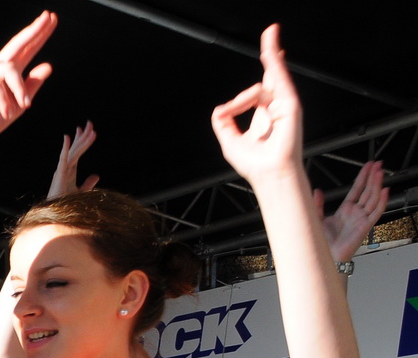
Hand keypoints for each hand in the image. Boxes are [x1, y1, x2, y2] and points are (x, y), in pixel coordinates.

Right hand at [0, 12, 55, 145]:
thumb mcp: (19, 104)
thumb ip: (32, 85)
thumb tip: (48, 65)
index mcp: (9, 72)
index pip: (27, 49)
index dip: (39, 35)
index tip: (52, 19)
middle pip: (18, 44)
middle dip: (34, 31)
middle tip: (48, 16)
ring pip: (10, 69)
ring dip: (20, 89)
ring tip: (25, 106)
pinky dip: (4, 99)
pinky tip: (7, 112)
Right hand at [48, 121, 99, 197]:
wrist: (57, 213)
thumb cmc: (66, 203)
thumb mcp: (81, 191)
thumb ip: (88, 183)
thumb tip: (97, 175)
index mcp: (70, 170)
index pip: (78, 151)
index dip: (82, 141)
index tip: (87, 130)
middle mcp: (65, 167)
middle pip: (76, 148)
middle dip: (83, 135)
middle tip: (90, 123)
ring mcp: (62, 170)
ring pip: (73, 151)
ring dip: (80, 140)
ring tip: (86, 128)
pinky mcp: (60, 174)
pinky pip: (64, 158)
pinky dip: (66, 148)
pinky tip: (68, 138)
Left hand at [211, 26, 303, 185]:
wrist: (267, 174)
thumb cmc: (254, 163)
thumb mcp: (229, 140)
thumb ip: (222, 122)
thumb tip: (219, 108)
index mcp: (263, 113)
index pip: (264, 85)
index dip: (266, 67)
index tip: (270, 49)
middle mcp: (276, 106)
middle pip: (274, 72)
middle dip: (271, 51)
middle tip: (271, 30)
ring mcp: (284, 105)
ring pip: (263, 84)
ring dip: (243, 97)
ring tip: (233, 110)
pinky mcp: (291, 105)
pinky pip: (279, 83)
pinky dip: (271, 71)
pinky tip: (272, 53)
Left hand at [316, 160, 387, 263]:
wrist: (324, 256)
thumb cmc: (322, 242)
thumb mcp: (316, 218)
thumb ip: (317, 204)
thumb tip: (317, 191)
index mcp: (345, 210)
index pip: (357, 189)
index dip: (363, 177)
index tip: (368, 166)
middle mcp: (355, 213)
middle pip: (368, 191)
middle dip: (373, 177)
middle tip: (378, 164)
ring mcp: (362, 219)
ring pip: (373, 198)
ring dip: (377, 185)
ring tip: (380, 173)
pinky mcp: (365, 226)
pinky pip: (377, 212)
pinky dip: (382, 201)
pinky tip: (385, 191)